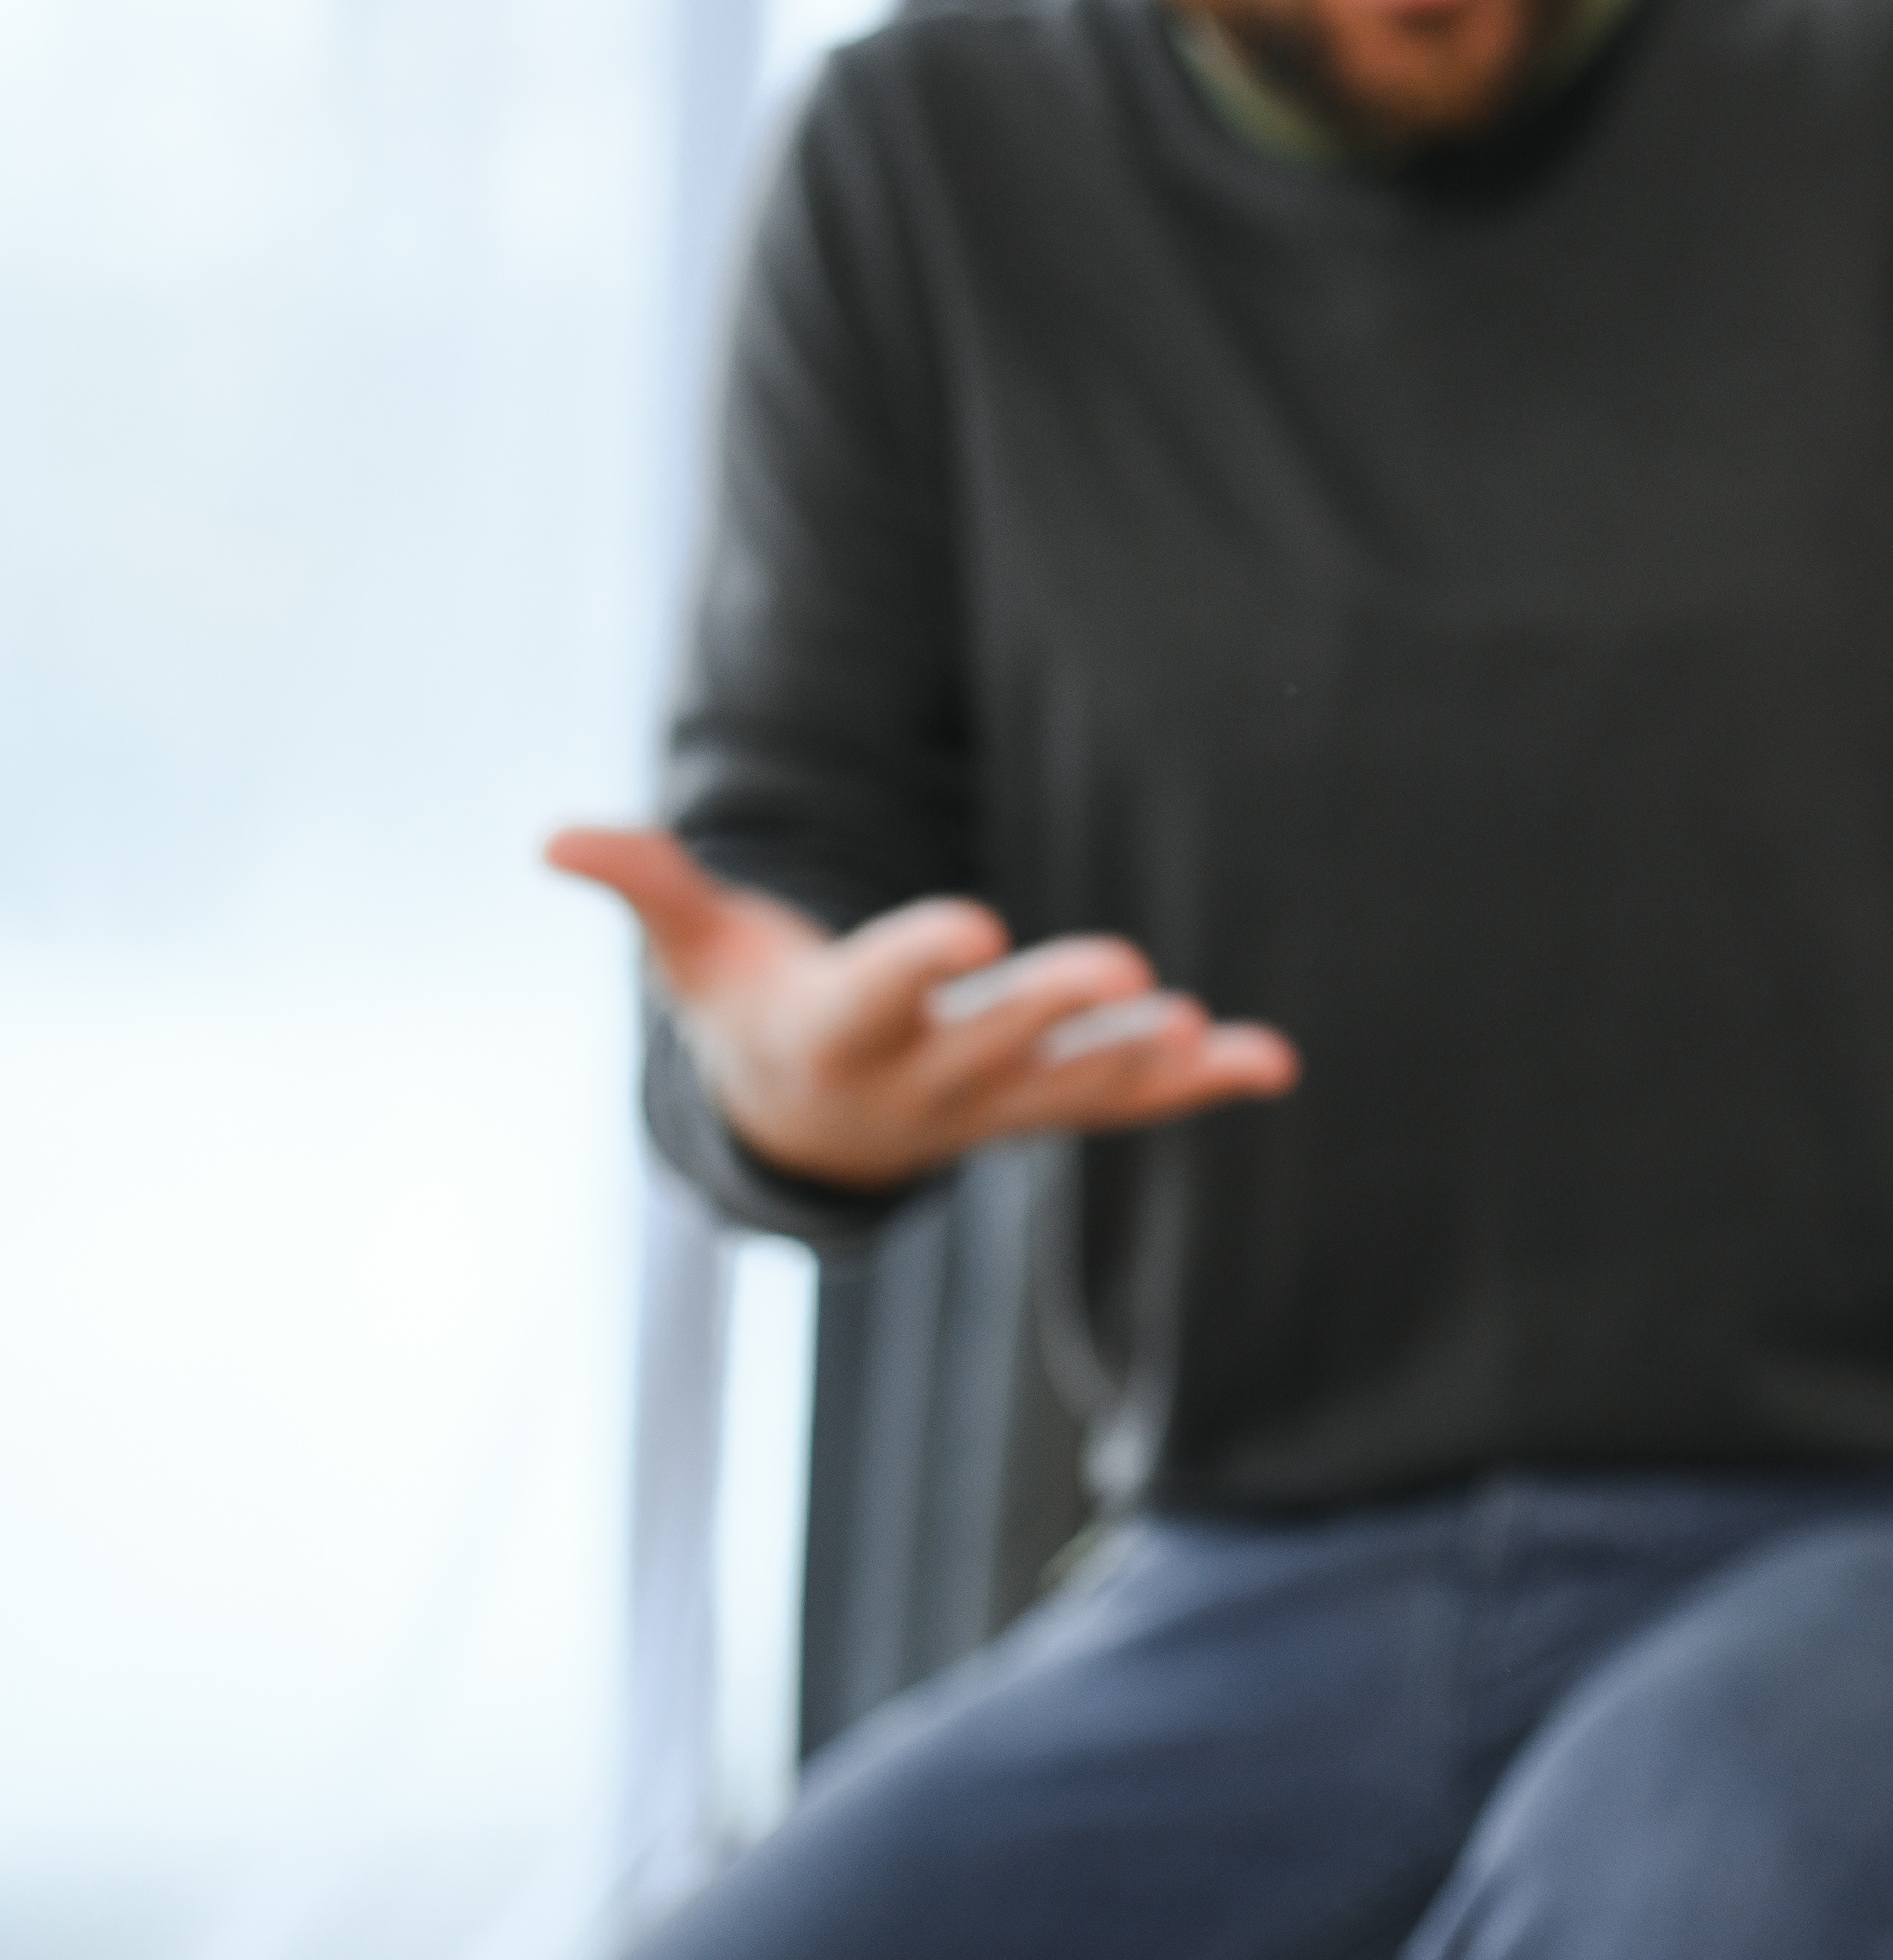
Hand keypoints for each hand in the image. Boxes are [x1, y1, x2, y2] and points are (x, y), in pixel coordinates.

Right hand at [547, 827, 1297, 1189]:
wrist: (796, 1122)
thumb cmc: (749, 1005)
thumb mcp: (696, 952)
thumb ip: (648, 888)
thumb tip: (556, 837)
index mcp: (832, 1035)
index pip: (875, 999)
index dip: (917, 963)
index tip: (970, 924)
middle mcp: (916, 1083)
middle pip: (990, 1048)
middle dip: (1053, 1013)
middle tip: (1124, 967)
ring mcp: (990, 1104)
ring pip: (1073, 1093)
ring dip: (1143, 1068)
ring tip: (1209, 1034)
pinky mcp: (1046, 1108)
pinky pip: (1128, 1108)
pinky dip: (1197, 1088)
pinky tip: (1270, 1062)